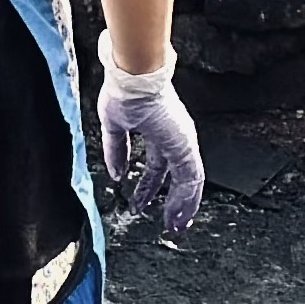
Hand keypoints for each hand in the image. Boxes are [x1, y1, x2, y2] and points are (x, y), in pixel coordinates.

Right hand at [97, 32, 203, 234]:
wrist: (134, 78)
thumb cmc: (124, 92)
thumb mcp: (114, 127)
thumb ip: (116, 151)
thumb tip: (117, 174)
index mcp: (158, 131)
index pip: (158, 167)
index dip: (149, 187)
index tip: (141, 203)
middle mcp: (175, 138)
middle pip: (177, 177)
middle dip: (172, 201)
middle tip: (169, 222)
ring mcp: (182, 141)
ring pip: (189, 181)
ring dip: (182, 205)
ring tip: (175, 225)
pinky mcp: (185, 146)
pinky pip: (191, 178)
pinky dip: (187, 198)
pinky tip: (178, 213)